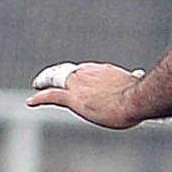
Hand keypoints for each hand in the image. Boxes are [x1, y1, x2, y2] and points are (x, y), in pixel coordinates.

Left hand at [27, 61, 146, 129]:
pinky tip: (30, 101)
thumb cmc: (141, 96)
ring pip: (57, 80)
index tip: (76, 77)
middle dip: (58, 74)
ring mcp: (80, 85)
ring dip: (45, 81)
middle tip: (49, 77)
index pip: (86, 71)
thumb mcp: (135, 85)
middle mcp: (88, 73)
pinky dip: (40, 97)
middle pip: (68, 72)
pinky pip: (52, 96)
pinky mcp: (74, 99)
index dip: (79, 74)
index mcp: (103, 70)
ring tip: (37, 84)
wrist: (136, 99)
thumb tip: (138, 73)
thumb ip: (133, 80)